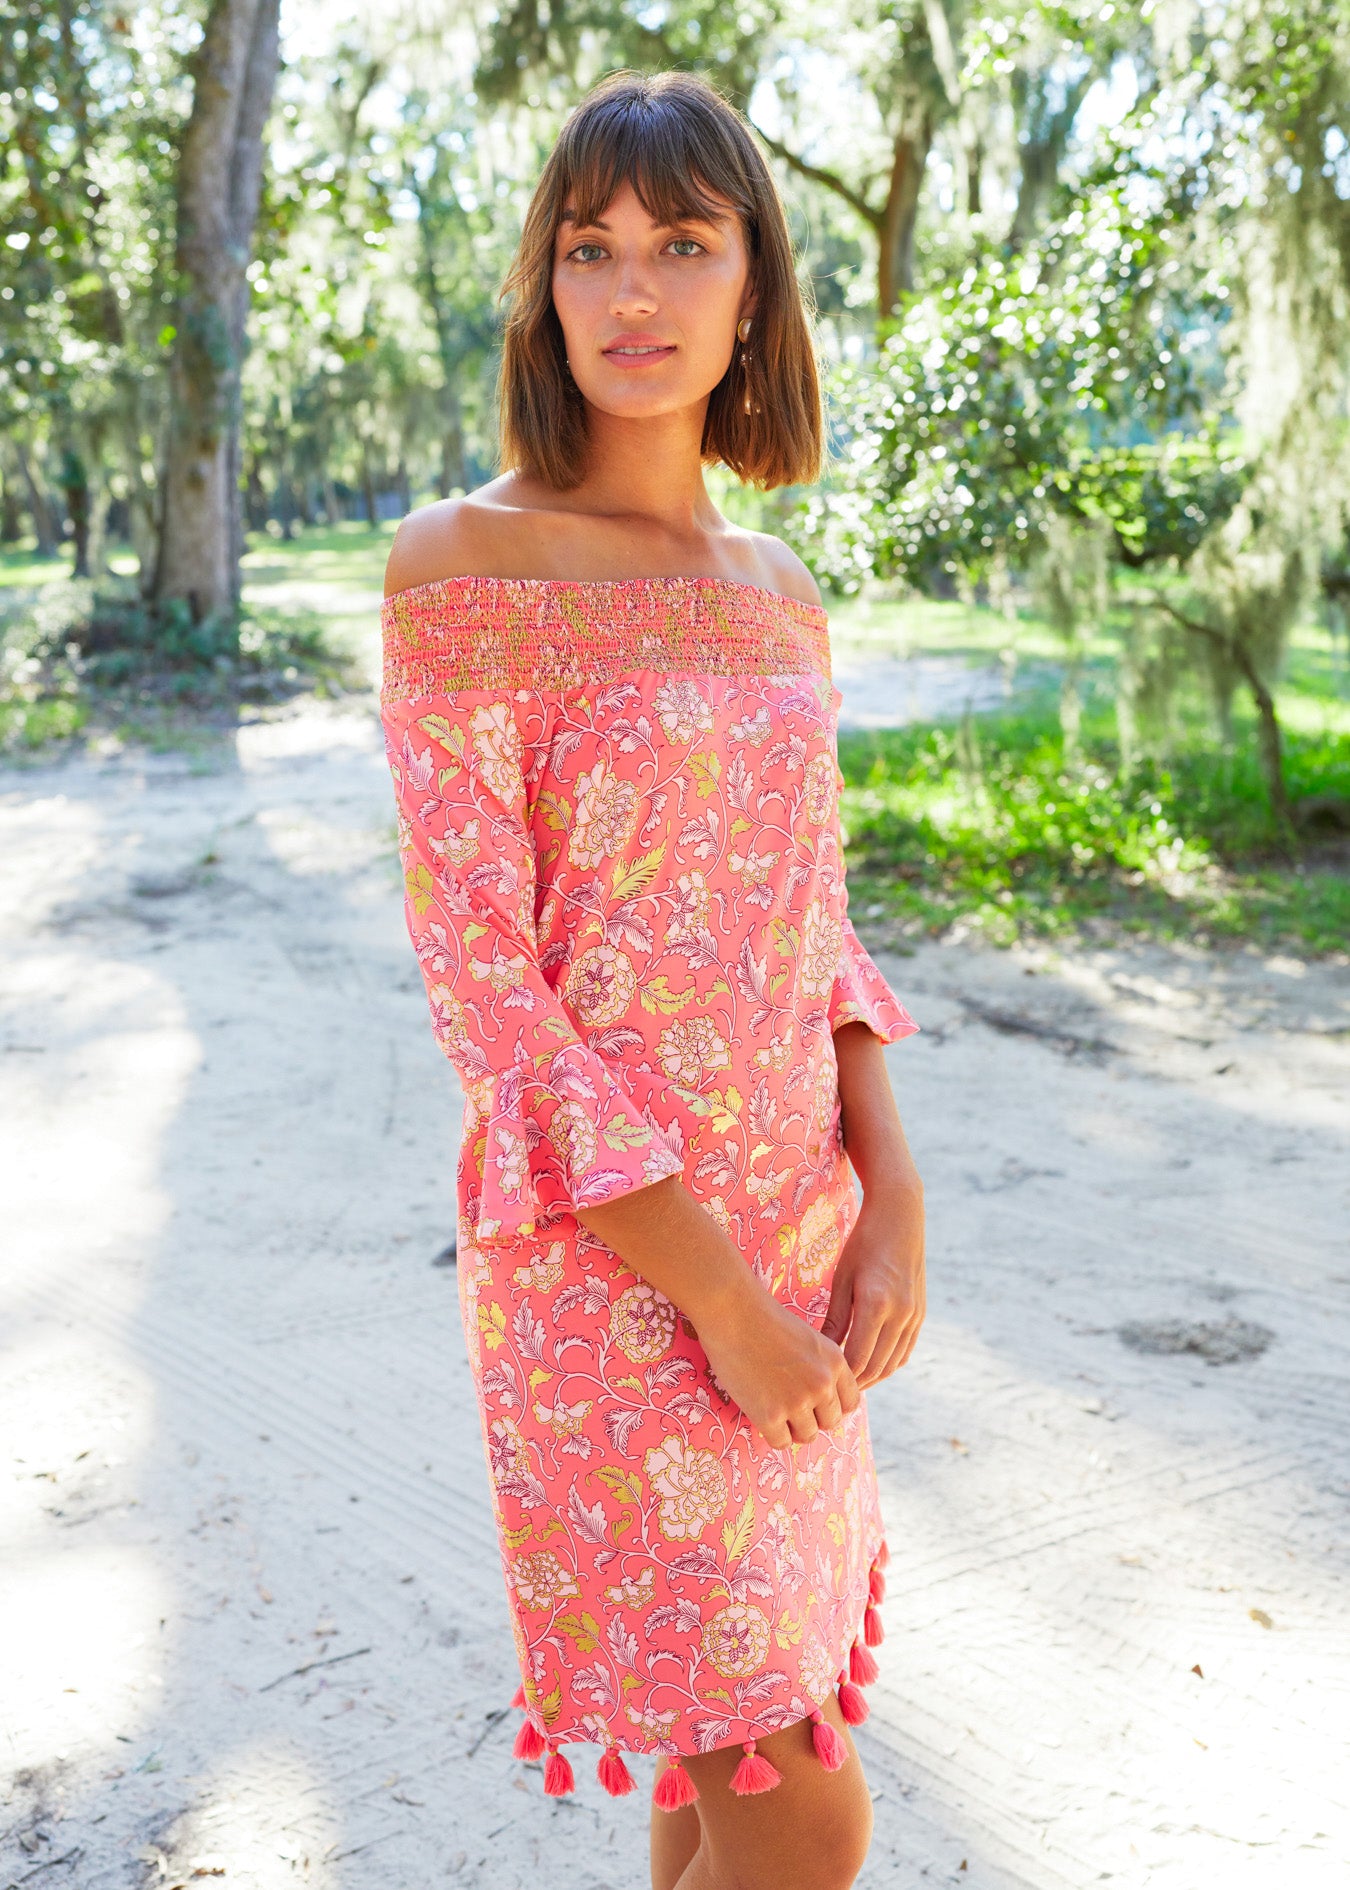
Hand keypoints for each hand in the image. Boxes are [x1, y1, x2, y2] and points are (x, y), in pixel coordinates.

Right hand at [696, 1279, 860, 1449]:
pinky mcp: (770, 1415)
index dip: (831, 1406)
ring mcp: (797, 1401)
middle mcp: (822, 1383)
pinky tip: (760, 1415)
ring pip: (807, 1436)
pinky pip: (781, 1442)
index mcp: (835, 1362)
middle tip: (790, 1407)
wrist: (732, 1311)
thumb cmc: (763, 1319)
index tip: (814, 1403)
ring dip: (792, 1428)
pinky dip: (772, 1434)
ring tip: (774, 1409)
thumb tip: (822, 1402)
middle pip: (830, 1422)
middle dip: (812, 1418)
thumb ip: (821, 1367)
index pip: (850, 1403)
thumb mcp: (808, 1339)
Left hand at [820, 1181, 924, 1388]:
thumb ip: (835, 1318)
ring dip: (873, 1378)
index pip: (858, 1359)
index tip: (823, 1385)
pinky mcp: (921, 1313)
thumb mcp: (843, 1278)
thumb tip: (823, 1352)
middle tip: (833, 1395)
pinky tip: (872, 1367)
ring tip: (850, 1386)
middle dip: (855, 1385)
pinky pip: (905, 1350)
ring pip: (893, 1362)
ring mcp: (915, 1314)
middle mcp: (901, 1313)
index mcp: (876, 1304)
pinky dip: (889, 1364)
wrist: (901, 1216)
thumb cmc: (863, 1242)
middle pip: (877, 1366)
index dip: (841, 1378)